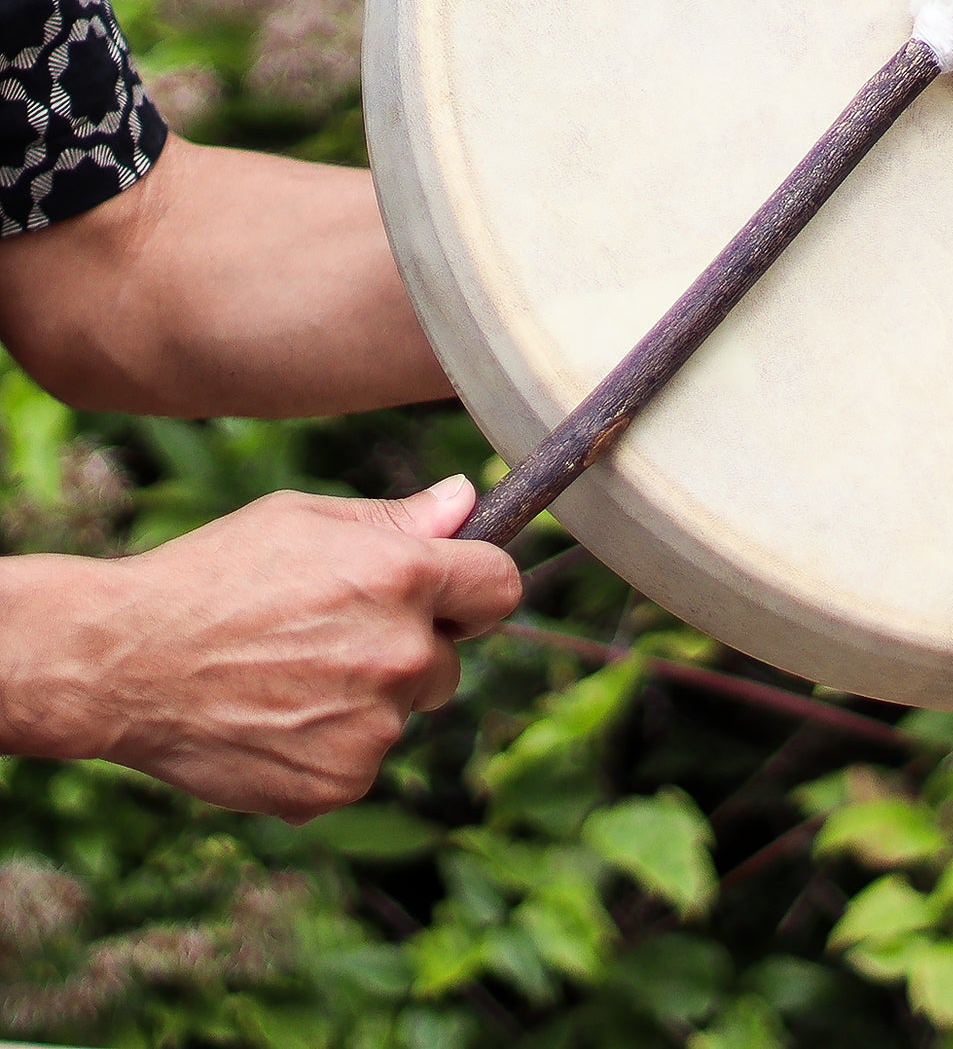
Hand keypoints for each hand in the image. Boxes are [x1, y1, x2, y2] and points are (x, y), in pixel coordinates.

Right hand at [0, 477, 520, 819]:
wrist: (122, 664)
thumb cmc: (212, 574)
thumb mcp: (305, 521)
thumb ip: (399, 519)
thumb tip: (469, 500)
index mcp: (404, 577)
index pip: (500, 587)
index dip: (475, 588)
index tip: (452, 595)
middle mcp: (401, 653)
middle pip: (448, 659)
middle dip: (409, 648)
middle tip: (332, 636)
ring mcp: (373, 726)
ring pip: (401, 712)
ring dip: (367, 700)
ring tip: (287, 677)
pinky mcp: (339, 782)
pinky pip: (360, 761)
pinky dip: (328, 748)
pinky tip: (271, 720)